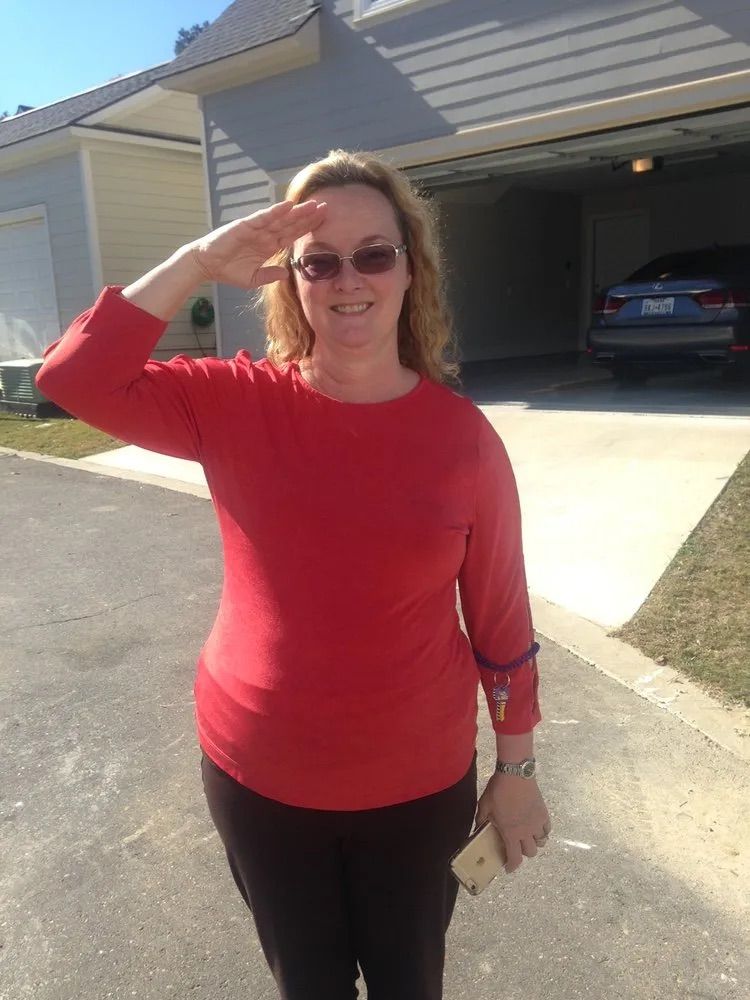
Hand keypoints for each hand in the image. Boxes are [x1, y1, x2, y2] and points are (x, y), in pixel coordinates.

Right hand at [187, 199, 325, 289]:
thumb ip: (270, 275)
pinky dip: (276, 211)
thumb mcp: (253, 279)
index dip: (308, 228)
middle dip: (309, 216)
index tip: (324, 222)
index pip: (293, 234)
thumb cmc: (228, 271)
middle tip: (327, 207)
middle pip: (292, 223)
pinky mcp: (246, 225)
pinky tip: (289, 206)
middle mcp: (266, 234)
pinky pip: (264, 217)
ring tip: (313, 205)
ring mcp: (257, 228)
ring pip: (282, 218)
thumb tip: (286, 273)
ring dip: (297, 211)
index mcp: (269, 246)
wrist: (207, 265)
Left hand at [475, 773, 551, 872]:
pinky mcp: (543, 813)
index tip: (508, 868)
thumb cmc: (498, 791)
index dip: (512, 866)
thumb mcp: (484, 806)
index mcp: (511, 833)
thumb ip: (481, 820)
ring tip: (527, 836)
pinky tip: (536, 826)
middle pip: (531, 852)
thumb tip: (477, 827)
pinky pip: (547, 829)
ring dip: (534, 842)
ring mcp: (537, 823)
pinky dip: (542, 831)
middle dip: (523, 853)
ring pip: (541, 842)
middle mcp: (526, 832)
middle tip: (516, 846)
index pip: (515, 858)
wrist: (515, 774)